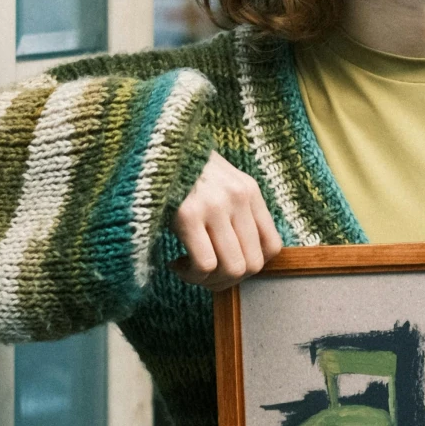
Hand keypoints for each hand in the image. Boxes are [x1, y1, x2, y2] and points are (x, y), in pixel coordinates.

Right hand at [170, 153, 282, 289]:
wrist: (153, 145)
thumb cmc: (182, 170)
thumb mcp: (220, 181)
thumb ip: (234, 210)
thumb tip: (240, 256)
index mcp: (249, 190)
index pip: (272, 246)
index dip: (250, 266)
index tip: (226, 264)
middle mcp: (238, 198)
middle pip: (253, 264)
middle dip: (227, 280)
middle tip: (204, 275)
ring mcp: (215, 206)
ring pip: (232, 268)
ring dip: (209, 280)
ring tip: (188, 270)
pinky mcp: (188, 215)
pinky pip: (205, 264)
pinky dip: (191, 275)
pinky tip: (177, 264)